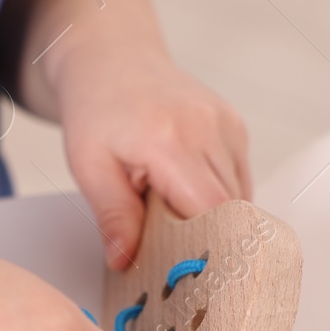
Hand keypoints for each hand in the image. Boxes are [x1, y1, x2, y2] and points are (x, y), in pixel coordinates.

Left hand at [55, 38, 251, 268]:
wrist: (112, 58)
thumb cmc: (96, 107)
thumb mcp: (89, 166)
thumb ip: (112, 215)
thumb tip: (125, 260)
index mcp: (169, 139)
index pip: (211, 211)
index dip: (208, 246)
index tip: (193, 272)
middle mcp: (207, 128)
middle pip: (231, 208)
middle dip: (208, 237)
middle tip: (177, 256)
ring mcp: (226, 124)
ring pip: (240, 196)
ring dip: (214, 217)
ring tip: (175, 215)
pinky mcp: (235, 126)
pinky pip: (239, 178)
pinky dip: (220, 197)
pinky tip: (187, 191)